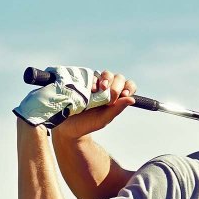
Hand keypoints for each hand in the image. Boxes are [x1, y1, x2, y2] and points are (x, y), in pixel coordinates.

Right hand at [12, 67, 133, 128]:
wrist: (66, 125)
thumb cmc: (87, 124)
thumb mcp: (103, 119)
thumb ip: (117, 109)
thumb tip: (132, 100)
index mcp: (115, 98)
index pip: (128, 86)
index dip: (128, 87)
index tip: (123, 95)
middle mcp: (106, 88)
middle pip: (118, 78)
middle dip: (116, 86)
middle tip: (109, 97)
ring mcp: (94, 83)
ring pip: (106, 73)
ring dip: (106, 79)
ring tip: (99, 90)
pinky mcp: (83, 80)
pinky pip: (91, 74)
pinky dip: (93, 80)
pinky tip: (90, 89)